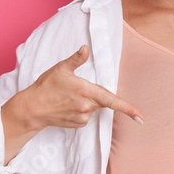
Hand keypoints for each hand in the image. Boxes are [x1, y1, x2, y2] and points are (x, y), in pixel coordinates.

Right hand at [24, 45, 143, 128]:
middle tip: (75, 89)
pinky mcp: (78, 124)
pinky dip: (82, 109)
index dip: (128, 109)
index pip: (112, 101)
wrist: (32, 108)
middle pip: (102, 100)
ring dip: (87, 101)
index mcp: (86, 91)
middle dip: (94, 93)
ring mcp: (83, 117)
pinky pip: (87, 115)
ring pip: (94, 107)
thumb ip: (76, 59)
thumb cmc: (46, 86)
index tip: (141, 117)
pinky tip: (68, 106)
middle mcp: (86, 106)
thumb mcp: (61, 68)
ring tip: (68, 97)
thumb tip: (85, 48)